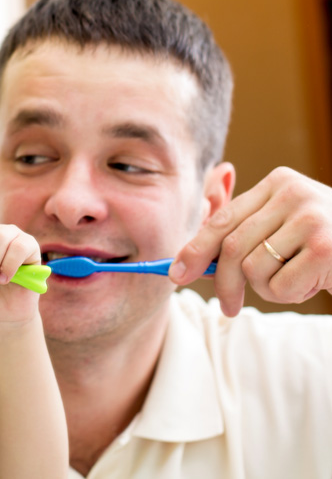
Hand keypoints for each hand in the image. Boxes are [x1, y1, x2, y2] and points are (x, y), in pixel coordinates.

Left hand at [170, 167, 331, 315]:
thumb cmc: (326, 244)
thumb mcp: (285, 225)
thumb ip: (243, 224)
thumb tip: (189, 242)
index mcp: (278, 183)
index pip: (222, 219)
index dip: (195, 250)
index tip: (176, 274)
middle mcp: (293, 193)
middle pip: (230, 247)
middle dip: (222, 284)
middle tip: (227, 308)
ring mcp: (312, 218)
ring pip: (253, 269)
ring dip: (268, 289)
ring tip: (296, 280)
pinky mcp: (327, 249)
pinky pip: (279, 285)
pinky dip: (290, 295)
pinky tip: (314, 284)